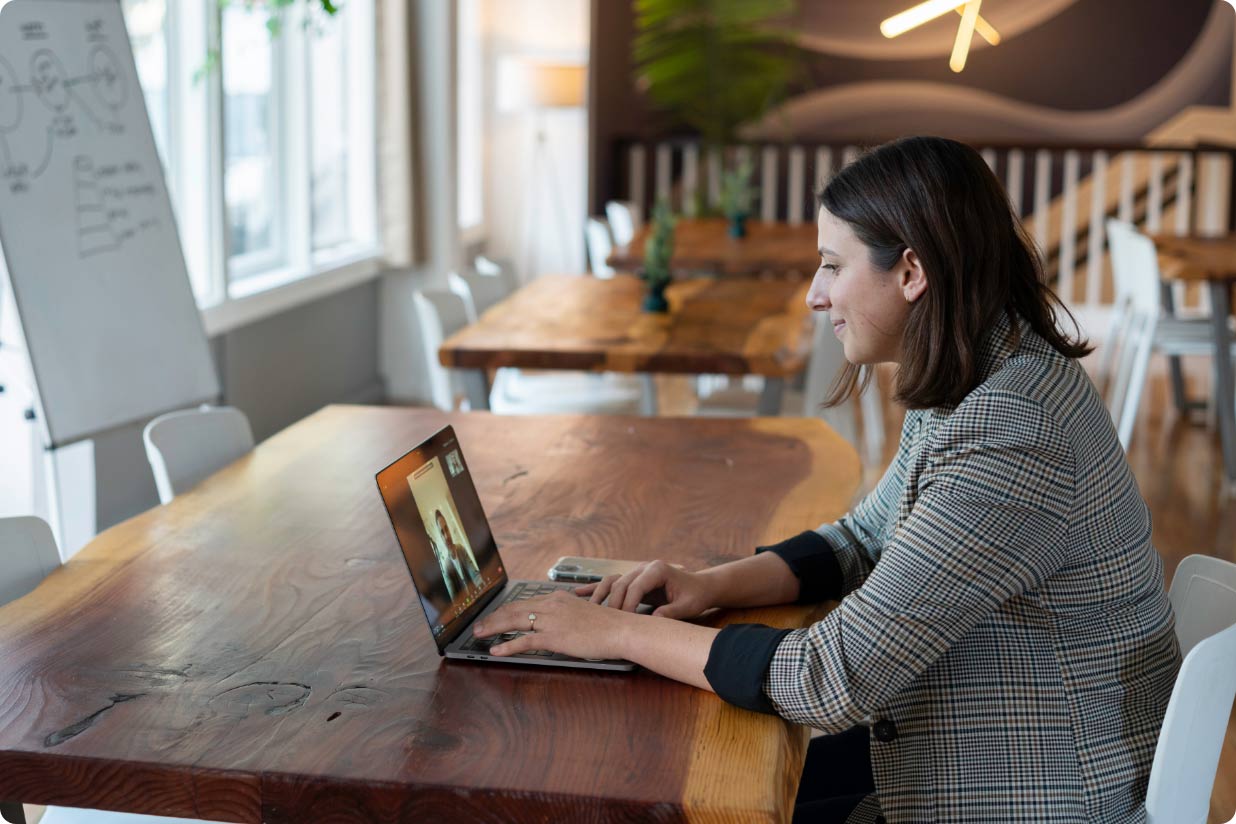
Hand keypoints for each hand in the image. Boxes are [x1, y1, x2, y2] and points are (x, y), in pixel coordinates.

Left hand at [472, 590, 634, 659]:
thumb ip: (566, 615)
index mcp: (558, 598)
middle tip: (479, 625)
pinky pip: (524, 641)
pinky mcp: (554, 637)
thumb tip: (556, 625)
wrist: (620, 630)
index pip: (525, 602)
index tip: (495, 615)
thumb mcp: (583, 613)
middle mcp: (552, 605)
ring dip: (493, 628)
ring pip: (514, 621)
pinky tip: (496, 650)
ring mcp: (552, 621)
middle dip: (493, 617)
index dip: (506, 609)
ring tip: (480, 634)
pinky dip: (508, 646)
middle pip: (514, 609)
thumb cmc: (607, 625)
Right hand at [577, 559, 716, 618]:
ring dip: (599, 595)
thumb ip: (671, 612)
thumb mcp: (687, 606)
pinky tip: (579, 593)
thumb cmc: (695, 596)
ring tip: (587, 609)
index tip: (624, 622)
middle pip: (620, 583)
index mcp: (657, 569)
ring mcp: (636, 572)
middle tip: (606, 622)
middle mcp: (644, 567)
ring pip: (612, 581)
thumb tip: (654, 621)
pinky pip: (611, 582)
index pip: (635, 586)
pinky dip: (596, 588)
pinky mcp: (633, 579)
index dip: (628, 604)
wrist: (700, 587)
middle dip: (612, 603)